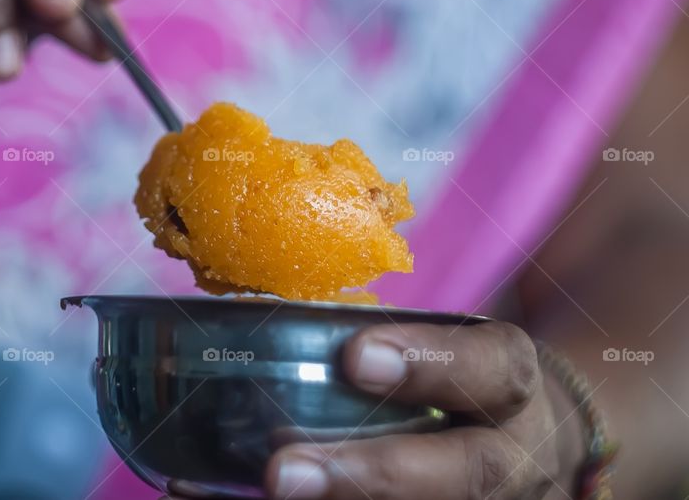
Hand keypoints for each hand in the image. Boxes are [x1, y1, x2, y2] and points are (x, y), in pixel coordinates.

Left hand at [265, 321, 584, 498]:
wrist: (536, 443)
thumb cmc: (462, 379)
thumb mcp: (455, 346)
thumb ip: (389, 341)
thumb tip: (267, 320)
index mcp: (510, 382)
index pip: (492, 368)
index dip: (429, 362)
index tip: (354, 354)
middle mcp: (514, 455)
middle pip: (466, 473)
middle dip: (373, 473)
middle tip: (284, 472)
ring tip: (274, 495)